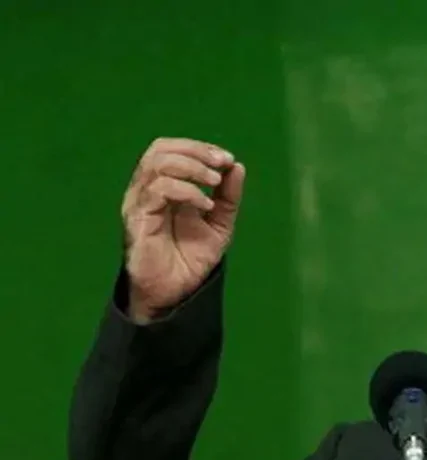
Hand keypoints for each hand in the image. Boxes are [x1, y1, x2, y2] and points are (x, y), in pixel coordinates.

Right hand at [121, 138, 245, 321]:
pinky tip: (205, 205)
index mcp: (163, 187)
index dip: (199, 148)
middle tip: (221, 163)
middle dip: (195, 151)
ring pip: (156, 164)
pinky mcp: (138, 219)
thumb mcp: (220, 225)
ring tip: (215, 183)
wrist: (176, 293)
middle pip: (160, 149)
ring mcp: (139, 203)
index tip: (227, 159)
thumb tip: (237, 167)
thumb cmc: (191, 259)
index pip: (171, 149)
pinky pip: (157, 191)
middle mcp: (146, 190)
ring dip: (191, 167)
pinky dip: (186, 191)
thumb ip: (228, 198)